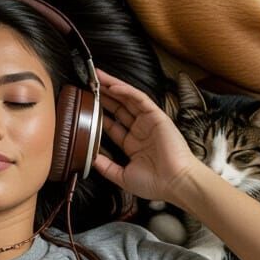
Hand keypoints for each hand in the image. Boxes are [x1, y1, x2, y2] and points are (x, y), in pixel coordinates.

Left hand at [91, 70, 201, 203]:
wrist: (174, 183)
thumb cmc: (154, 184)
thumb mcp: (122, 176)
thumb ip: (106, 166)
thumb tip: (89, 158)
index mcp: (133, 145)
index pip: (112, 125)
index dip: (99, 114)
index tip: (85, 106)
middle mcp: (140, 131)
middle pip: (118, 108)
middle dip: (104, 95)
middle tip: (88, 83)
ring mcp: (148, 123)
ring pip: (128, 99)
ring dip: (113, 87)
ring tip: (97, 76)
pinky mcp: (157, 116)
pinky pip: (140, 99)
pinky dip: (127, 91)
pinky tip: (113, 86)